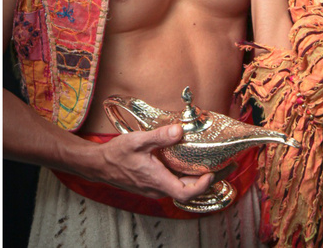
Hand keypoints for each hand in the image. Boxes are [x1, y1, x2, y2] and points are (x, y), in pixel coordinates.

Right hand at [88, 124, 213, 200]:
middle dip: (206, 179)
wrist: (98, 164)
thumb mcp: (137, 141)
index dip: (201, 185)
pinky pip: (173, 183)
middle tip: (223, 166)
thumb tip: (179, 130)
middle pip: (187, 190)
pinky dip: (184, 175)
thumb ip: (159, 137)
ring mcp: (155, 188)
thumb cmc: (115, 154)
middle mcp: (157, 188)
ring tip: (211, 163)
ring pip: (180, 186)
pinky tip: (189, 162)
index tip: (212, 172)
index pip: (185, 193)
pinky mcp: (152, 184)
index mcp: (157, 180)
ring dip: (196, 178)